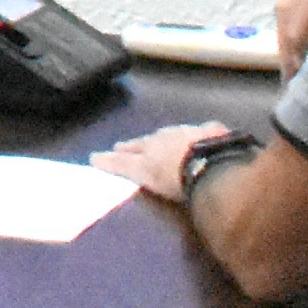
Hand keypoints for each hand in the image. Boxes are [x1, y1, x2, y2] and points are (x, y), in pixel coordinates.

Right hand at [100, 122, 241, 206]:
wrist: (213, 166)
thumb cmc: (175, 176)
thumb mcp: (144, 174)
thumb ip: (119, 164)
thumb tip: (93, 157)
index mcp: (149, 146)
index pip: (131, 149)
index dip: (121, 151)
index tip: (112, 149)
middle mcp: (167, 135)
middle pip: (151, 139)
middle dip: (143, 142)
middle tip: (136, 145)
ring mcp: (191, 132)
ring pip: (176, 134)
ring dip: (170, 139)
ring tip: (168, 143)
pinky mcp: (214, 134)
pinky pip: (204, 133)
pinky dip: (201, 136)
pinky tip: (204, 139)